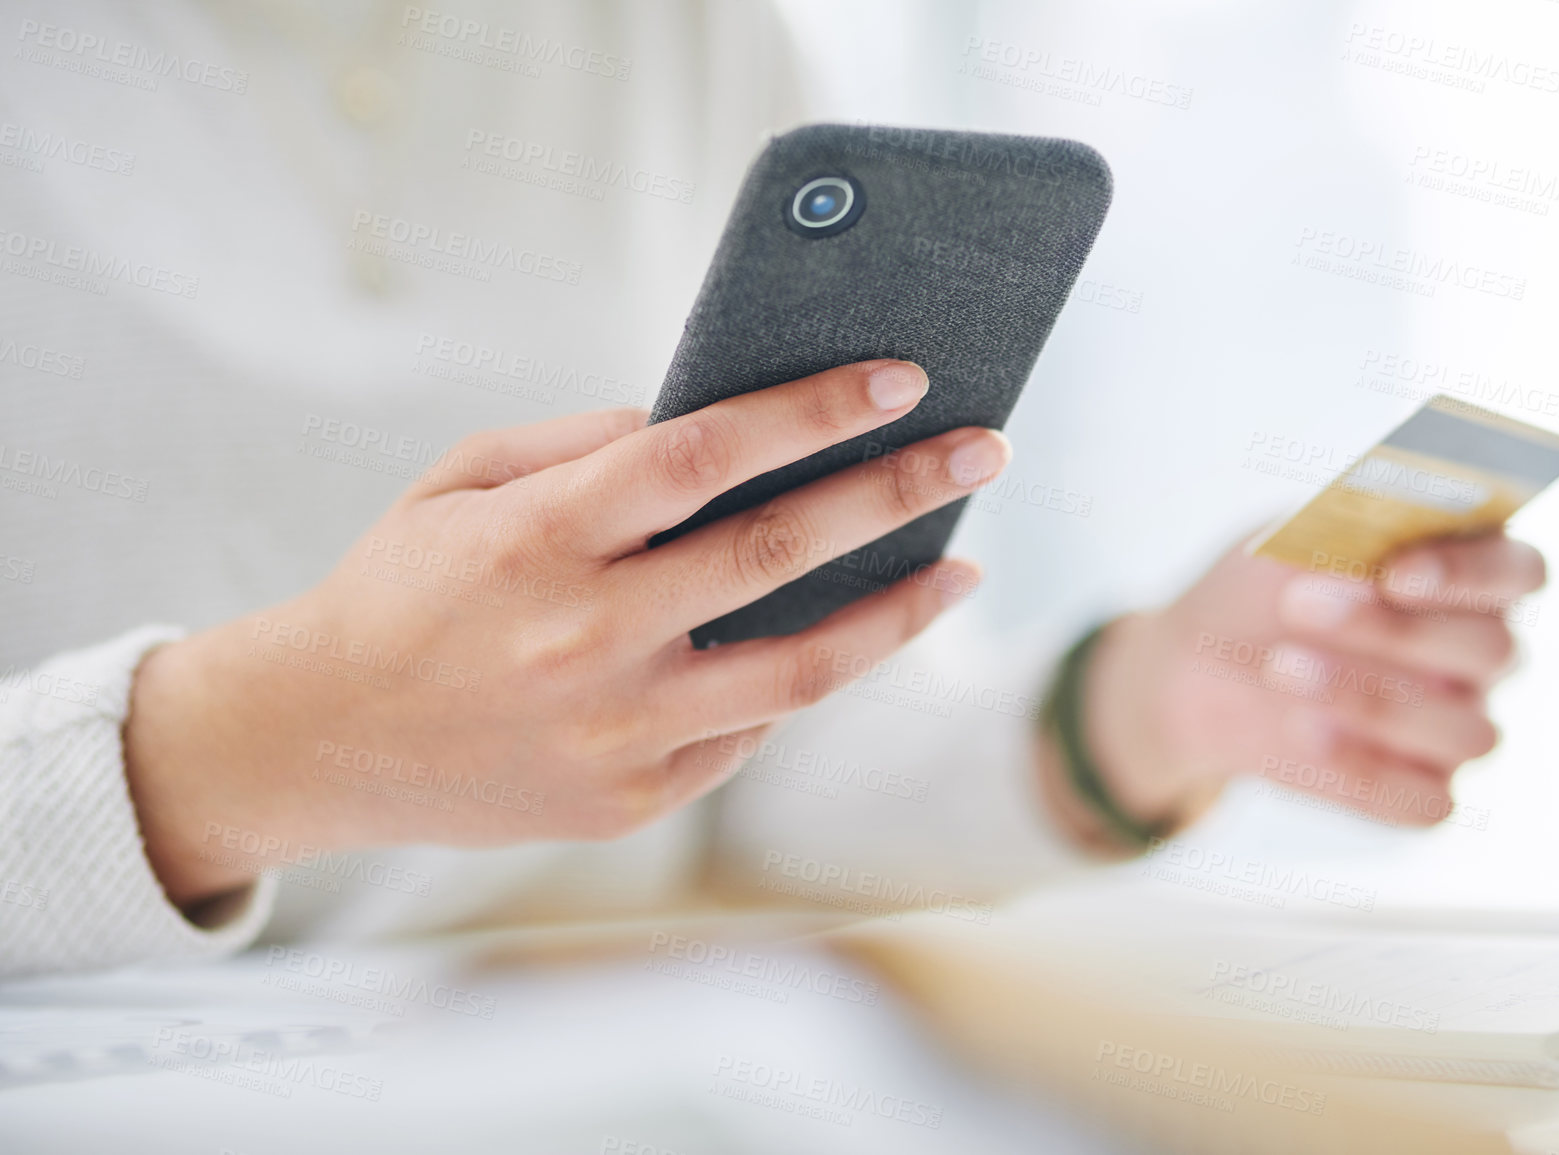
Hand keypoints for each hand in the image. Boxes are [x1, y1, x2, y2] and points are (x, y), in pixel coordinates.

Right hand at [124, 360, 1007, 909]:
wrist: (323, 741)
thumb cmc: (401, 589)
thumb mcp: (460, 482)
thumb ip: (584, 450)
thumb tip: (706, 427)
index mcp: (537, 538)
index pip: (704, 456)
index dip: (811, 412)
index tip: (899, 377)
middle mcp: (586, 636)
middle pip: (777, 553)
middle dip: (896, 491)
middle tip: (984, 449)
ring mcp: (615, 730)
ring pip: (800, 667)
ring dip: (899, 611)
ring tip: (963, 565)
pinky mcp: (631, 798)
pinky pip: (748, 729)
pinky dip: (802, 676)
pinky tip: (842, 635)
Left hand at [1045, 532, 1544, 847]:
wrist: (1201, 671)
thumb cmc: (1259, 593)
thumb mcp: (1281, 547)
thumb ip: (1331, 534)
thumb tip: (1370, 539)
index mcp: (1469, 579)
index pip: (1518, 572)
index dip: (1471, 572)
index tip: (1395, 573)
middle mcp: (1482, 658)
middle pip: (1492, 649)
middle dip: (1395, 629)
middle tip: (1300, 604)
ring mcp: (1459, 729)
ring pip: (1466, 732)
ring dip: (1371, 700)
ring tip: (1280, 668)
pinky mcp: (1423, 793)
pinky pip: (1426, 801)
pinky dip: (1365, 768)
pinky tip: (1301, 732)